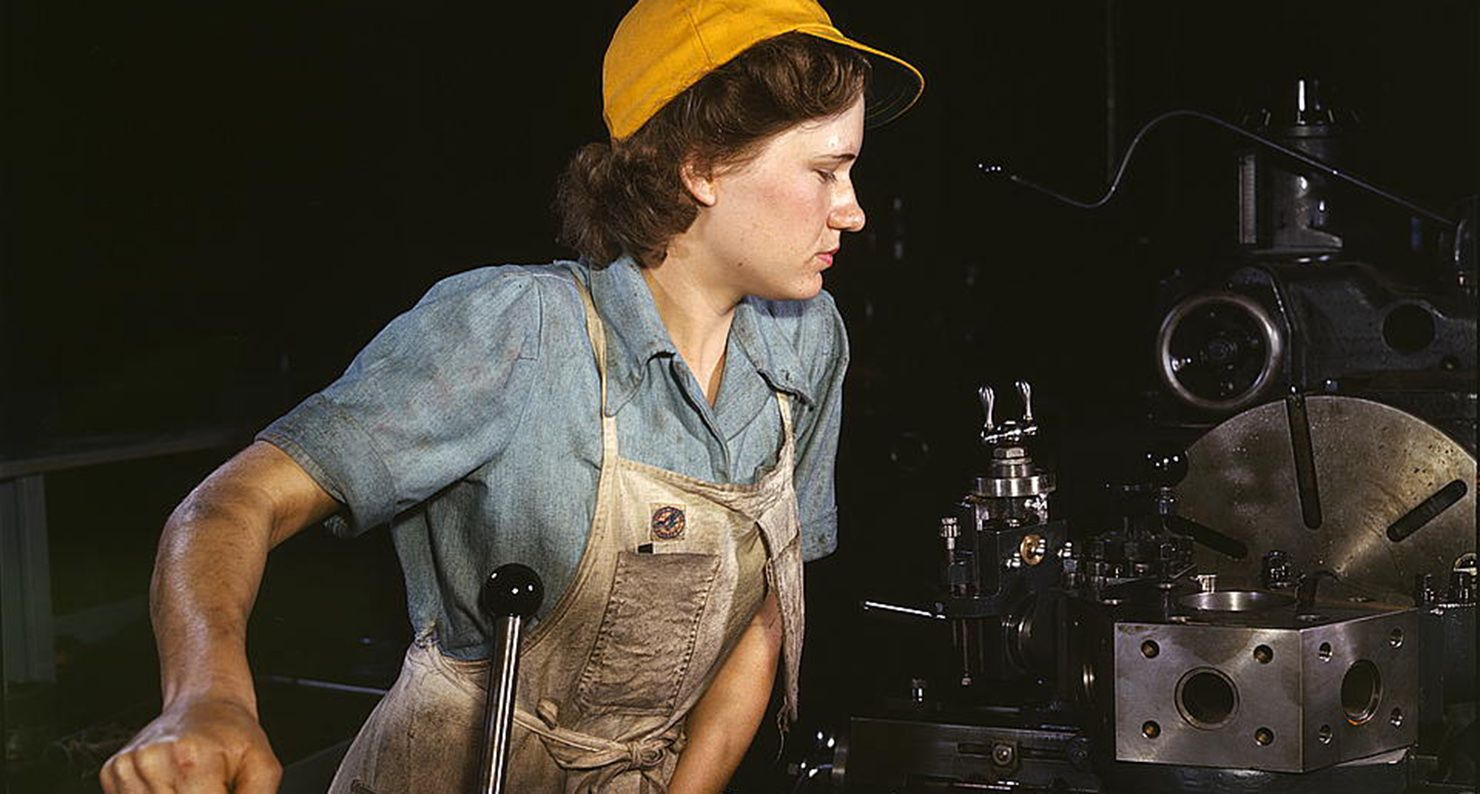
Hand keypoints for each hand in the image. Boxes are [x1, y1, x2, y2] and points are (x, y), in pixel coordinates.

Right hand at [100, 696, 280, 793]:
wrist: (204, 702)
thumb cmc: (233, 735)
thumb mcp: (262, 767)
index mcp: (191, 761)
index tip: (222, 790)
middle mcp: (153, 763)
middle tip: (210, 785)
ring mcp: (127, 768)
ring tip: (194, 784)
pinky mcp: (112, 772)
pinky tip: (172, 784)